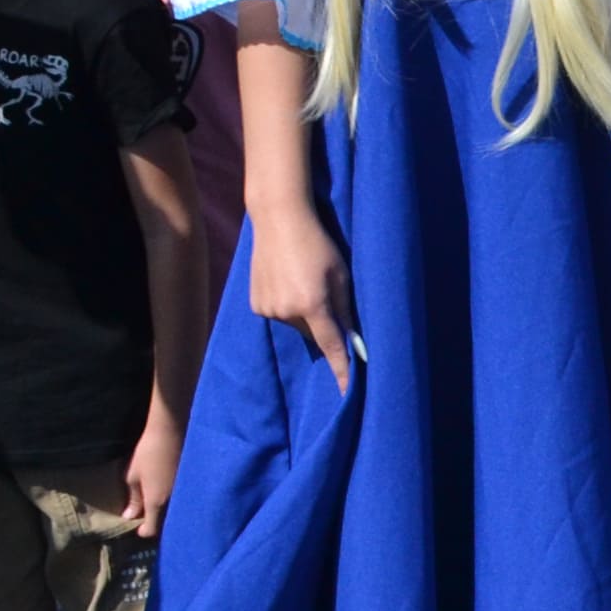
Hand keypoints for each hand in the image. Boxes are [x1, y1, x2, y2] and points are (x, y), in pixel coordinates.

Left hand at [121, 405, 184, 538]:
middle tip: (149, 515)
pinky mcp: (194, 482)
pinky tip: (173, 490)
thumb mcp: (133, 475)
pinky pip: (186, 498)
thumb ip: (134, 498)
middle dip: (158, 522)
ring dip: (169, 511)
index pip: (152, 529)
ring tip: (161, 503)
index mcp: (157, 502)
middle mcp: (174, 501)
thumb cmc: (148, 452)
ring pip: (178, 511)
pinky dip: (179, 499)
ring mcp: (186, 492)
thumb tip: (130, 516)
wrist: (173, 429)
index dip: (144, 531)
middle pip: (167, 523)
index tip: (139, 528)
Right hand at [247, 203, 356, 393]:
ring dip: (304, 314)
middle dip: (324, 325)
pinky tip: (288, 281)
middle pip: (314, 334)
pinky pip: (279, 315)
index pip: (332, 347)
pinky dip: (287, 306)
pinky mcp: (255, 304)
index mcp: (313, 305)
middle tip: (324, 295)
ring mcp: (268, 309)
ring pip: (296, 325)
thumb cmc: (318, 244)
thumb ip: (346, 311)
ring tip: (304, 281)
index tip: (348, 391)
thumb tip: (355, 342)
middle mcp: (287, 312)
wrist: (278, 220)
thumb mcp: (341, 275)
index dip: (342, 370)